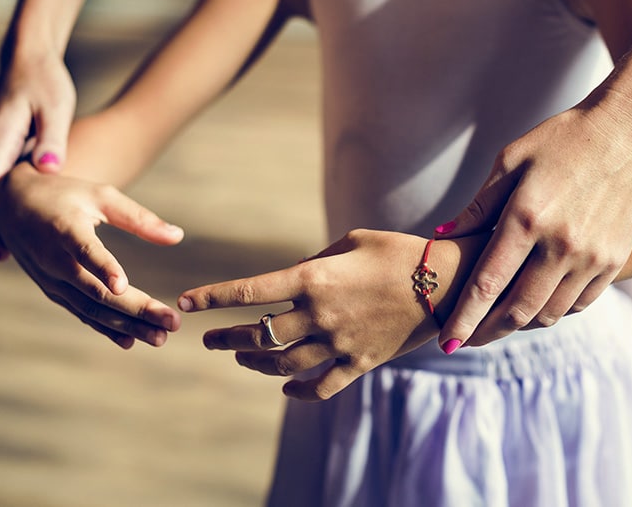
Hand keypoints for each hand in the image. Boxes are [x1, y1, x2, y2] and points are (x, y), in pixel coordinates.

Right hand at [0, 53, 75, 259]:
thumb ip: (51, 139)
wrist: (31, 61)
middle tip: (8, 258)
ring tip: (18, 250)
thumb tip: (48, 168)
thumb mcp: (54, 108)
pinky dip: (9, 204)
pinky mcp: (5, 150)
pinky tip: (27, 222)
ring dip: (0, 219)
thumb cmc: (45, 83)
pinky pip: (2, 184)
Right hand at [0, 163, 184, 347]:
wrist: (10, 208)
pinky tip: (130, 340)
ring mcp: (51, 280)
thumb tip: (177, 236)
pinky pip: (81, 312)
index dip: (103, 267)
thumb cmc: (64, 196)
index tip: (123, 285)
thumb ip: (138, 217)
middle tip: (172, 323)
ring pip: (90, 308)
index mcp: (64, 228)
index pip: (84, 250)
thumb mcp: (100, 195)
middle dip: (136, 309)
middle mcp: (53, 259)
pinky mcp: (53, 291)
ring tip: (160, 337)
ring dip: (126, 326)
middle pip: (96, 290)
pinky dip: (105, 328)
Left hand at [178, 229, 482, 400]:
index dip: (213, 296)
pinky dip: (299, 391)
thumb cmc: (398, 252)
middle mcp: (320, 314)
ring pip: (283, 364)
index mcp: (314, 278)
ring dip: (256, 362)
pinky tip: (287, 388)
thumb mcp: (352, 242)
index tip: (186, 302)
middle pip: (260, 334)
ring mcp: (339, 343)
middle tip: (210, 340)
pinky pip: (321, 386)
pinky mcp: (360, 363)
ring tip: (241, 357)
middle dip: (228, 338)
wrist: (445, 284)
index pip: (251, 290)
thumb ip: (316, 262)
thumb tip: (292, 279)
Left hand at [436, 103, 631, 347]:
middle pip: (517, 310)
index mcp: (527, 217)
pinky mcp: (615, 260)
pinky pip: (578, 303)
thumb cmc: (563, 139)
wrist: (631, 131)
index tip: (446, 341)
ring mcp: (592, 256)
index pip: (487, 284)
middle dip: (487, 332)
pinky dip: (553, 310)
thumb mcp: (512, 160)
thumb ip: (479, 205)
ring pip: (549, 313)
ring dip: (520, 324)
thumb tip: (443, 235)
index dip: (464, 318)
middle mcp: (561, 244)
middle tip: (466, 340)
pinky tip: (537, 304)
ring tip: (499, 322)